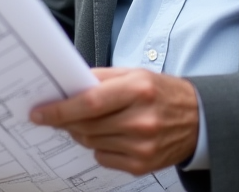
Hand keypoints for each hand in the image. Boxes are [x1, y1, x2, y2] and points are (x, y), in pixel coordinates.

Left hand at [29, 67, 198, 175]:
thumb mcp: (136, 74)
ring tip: (90, 122)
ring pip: (91, 143)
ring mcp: (142, 146)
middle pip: (86, 126)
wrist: (199, 119)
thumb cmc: (163, 92)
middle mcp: (141, 119)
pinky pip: (103, 158)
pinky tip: (112, 135)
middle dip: (67, 121)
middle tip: (57, 116)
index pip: (89, 102)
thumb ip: (102, 78)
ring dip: (82, 133)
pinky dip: (99, 147)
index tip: (39, 113)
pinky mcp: (142, 164)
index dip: (60, 109)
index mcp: (139, 90)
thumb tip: (68, 86)